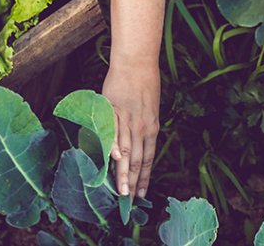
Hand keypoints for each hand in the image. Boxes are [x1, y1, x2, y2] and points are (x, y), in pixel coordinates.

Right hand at [101, 59, 160, 198]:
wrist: (136, 62)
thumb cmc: (144, 83)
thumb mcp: (150, 108)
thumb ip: (144, 127)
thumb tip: (138, 145)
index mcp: (152, 127)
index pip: (149, 158)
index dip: (145, 177)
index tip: (141, 194)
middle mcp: (141, 127)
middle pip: (137, 160)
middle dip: (133, 182)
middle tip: (129, 202)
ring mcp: (128, 120)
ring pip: (125, 151)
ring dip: (123, 173)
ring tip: (120, 192)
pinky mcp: (113, 111)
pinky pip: (112, 133)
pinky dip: (112, 147)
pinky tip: (112, 161)